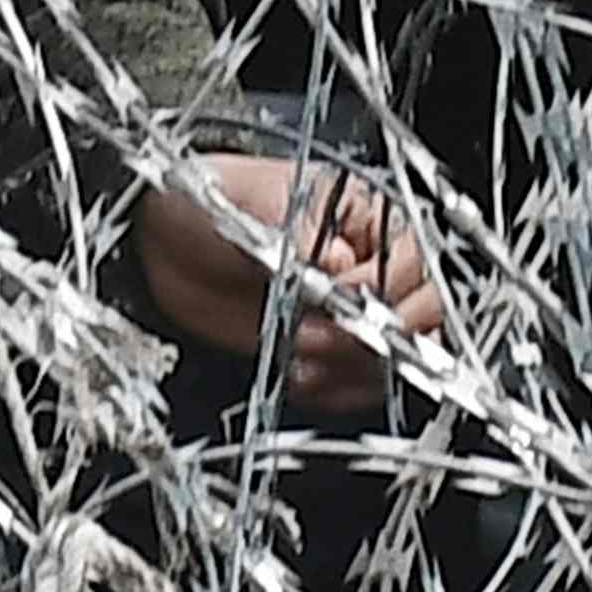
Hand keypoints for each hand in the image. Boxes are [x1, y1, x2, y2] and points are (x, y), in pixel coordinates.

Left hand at [135, 151, 442, 417]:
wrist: (168, 239)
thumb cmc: (216, 200)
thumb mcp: (256, 206)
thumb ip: (302, 237)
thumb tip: (339, 264)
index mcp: (370, 218)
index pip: (413, 259)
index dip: (378, 286)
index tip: (335, 299)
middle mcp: (372, 265)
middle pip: (424, 310)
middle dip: (376, 332)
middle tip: (320, 334)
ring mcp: (351, 311)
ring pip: (401, 353)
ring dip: (357, 367)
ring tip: (303, 360)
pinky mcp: (327, 348)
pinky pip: (363, 381)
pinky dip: (339, 391)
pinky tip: (302, 378)